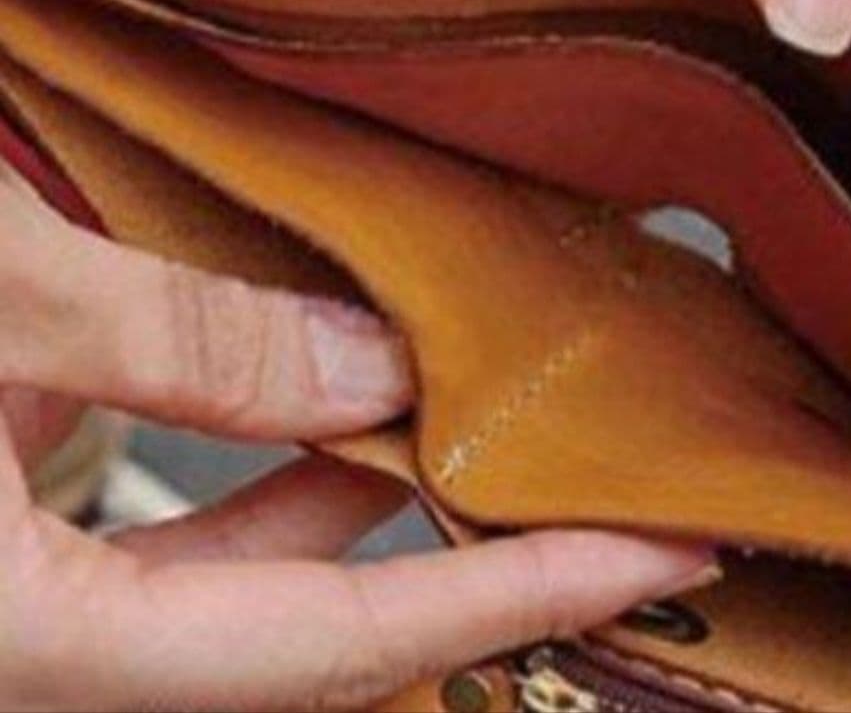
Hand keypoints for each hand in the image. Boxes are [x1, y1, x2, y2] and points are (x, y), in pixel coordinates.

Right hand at [0, 171, 709, 709]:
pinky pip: (170, 509)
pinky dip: (254, 443)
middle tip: (600, 492)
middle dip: (465, 555)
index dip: (515, 595)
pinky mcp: (6, 509)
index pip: (335, 643)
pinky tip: (309, 366)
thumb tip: (368, 365)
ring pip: (234, 568)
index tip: (654, 550)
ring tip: (481, 420)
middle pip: (306, 626)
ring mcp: (26, 582)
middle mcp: (39, 640)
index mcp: (29, 637)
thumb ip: (177, 339)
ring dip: (358, 487)